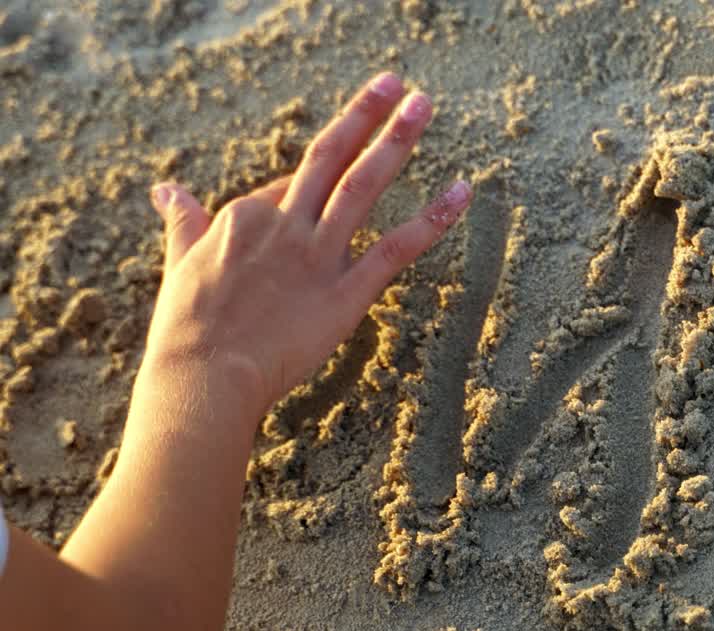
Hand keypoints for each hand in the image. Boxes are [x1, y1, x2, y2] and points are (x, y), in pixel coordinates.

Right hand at [144, 72, 471, 423]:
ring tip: (425, 105)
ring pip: (363, 185)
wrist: (203, 377)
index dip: (313, 181)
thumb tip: (165, 190)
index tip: (332, 178)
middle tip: (398, 82)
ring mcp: (317, 255)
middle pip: (330, 157)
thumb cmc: (187, 328)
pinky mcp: (346, 293)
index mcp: (245, 215)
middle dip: (366, 115)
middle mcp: (284, 223)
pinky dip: (432, 218)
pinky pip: (397, 247)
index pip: (290, 184)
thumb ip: (183, 222)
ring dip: (396, 141)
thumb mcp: (180, 261)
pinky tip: (461, 192)